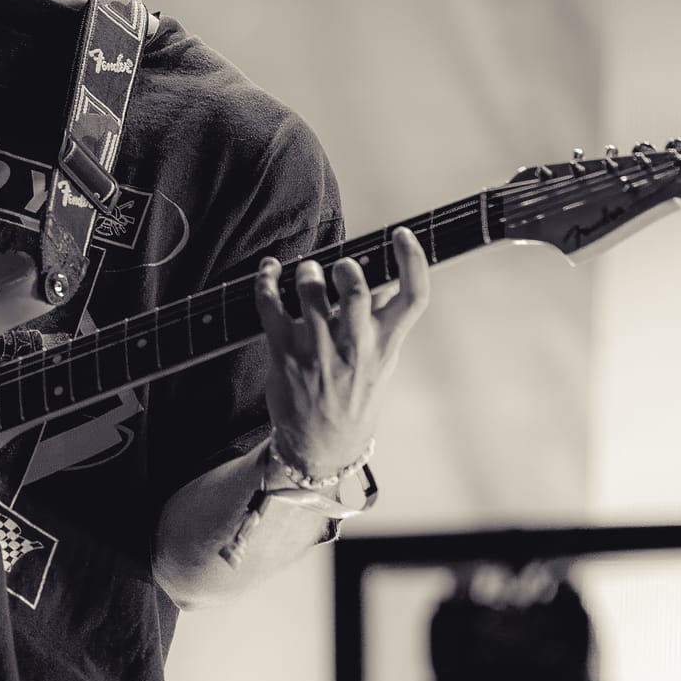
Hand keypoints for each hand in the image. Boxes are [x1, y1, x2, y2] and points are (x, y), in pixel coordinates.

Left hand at [255, 223, 428, 481]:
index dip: (412, 259)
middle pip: (356, 291)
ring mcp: (318, 352)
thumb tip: (385, 281)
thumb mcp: (381, 364)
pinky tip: (270, 270)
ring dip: (307, 272)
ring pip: (311, 293)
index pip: (413, 296)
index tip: (401, 235)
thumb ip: (383, 323)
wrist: (322, 445)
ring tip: (307, 271)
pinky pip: (271, 305)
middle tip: (340, 265)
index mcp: (385, 345)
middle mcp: (355, 348)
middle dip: (346, 268)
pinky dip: (267, 280)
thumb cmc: (353, 398)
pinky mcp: (285, 353)